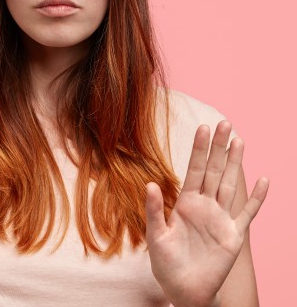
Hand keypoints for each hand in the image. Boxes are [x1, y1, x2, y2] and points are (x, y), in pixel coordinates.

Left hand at [145, 120, 268, 306]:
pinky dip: (257, 199)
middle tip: (225, 123)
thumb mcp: (156, 235)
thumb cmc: (166, 263)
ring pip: (230, 185)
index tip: (203, 127)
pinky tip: (264, 181)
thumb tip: (149, 183)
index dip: (199, 149)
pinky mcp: (233, 236)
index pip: (194, 169)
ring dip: (235, 164)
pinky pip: (247, 214)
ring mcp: (220, 219)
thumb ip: (154, 210)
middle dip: (219, 147)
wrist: (183, 290)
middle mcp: (205, 206)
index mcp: (185, 202)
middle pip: (214, 171)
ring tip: (240, 141)